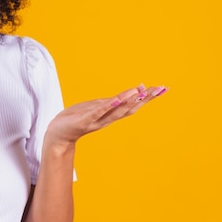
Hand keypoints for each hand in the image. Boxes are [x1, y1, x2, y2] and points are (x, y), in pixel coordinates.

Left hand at [46, 84, 167, 146]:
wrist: (58, 134)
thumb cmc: (78, 118)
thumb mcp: (98, 107)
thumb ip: (114, 102)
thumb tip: (133, 91)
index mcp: (111, 114)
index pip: (133, 105)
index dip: (148, 97)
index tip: (162, 88)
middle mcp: (107, 118)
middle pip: (130, 108)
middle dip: (145, 99)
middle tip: (159, 89)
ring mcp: (96, 120)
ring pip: (115, 110)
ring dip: (127, 101)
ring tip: (139, 91)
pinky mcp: (84, 120)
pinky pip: (97, 113)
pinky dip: (107, 107)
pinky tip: (115, 100)